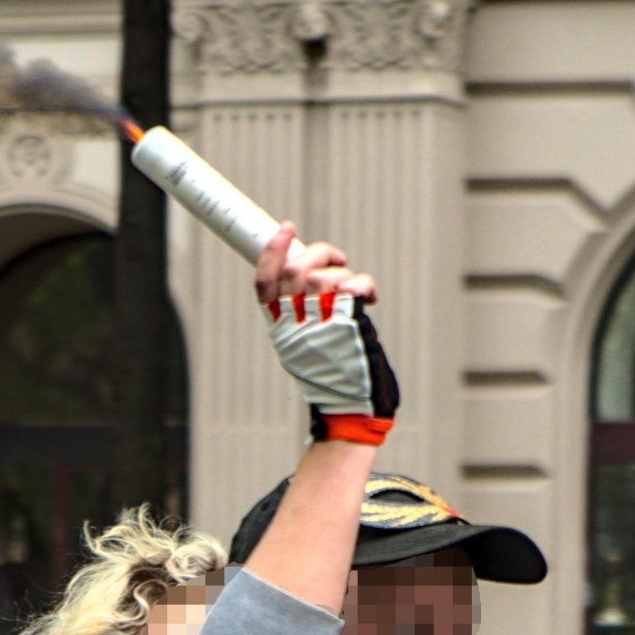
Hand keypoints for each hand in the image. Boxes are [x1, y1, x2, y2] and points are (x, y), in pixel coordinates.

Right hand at [257, 232, 398, 447]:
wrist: (348, 406)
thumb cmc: (331, 377)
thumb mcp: (301, 347)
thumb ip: (299, 313)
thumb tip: (311, 276)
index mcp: (280, 328)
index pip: (264, 281)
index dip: (273, 250)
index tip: (286, 227)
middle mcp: (294, 323)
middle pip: (296, 269)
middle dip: (319, 253)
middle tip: (336, 258)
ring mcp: (318, 323)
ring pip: (326, 275)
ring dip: (346, 274)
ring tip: (355, 291)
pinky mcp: (345, 324)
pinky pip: (354, 286)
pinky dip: (365, 284)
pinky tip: (370, 298)